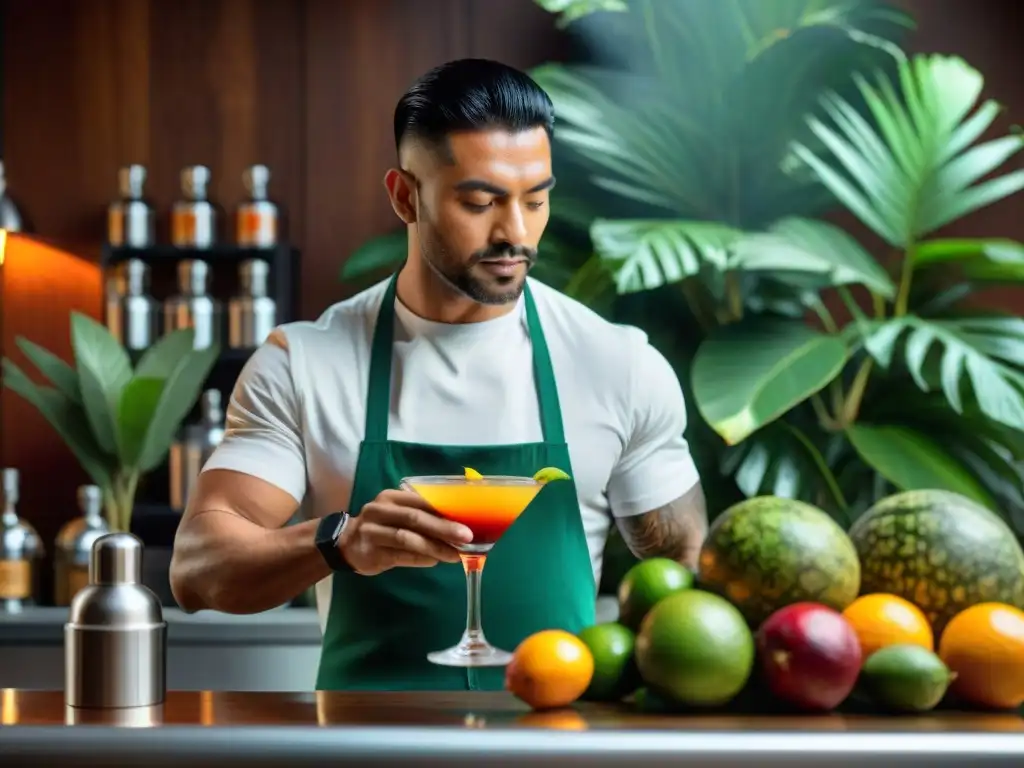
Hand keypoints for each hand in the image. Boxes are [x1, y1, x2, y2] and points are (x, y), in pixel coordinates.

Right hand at [337, 489, 472, 575]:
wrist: (347, 544)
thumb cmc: (382, 526)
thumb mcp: (398, 513)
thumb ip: (421, 515)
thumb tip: (458, 525)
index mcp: (392, 498)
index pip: (421, 501)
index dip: (445, 510)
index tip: (468, 519)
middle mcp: (380, 511)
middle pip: (415, 518)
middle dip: (444, 528)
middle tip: (467, 537)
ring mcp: (373, 532)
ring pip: (407, 538)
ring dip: (435, 547)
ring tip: (454, 555)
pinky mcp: (371, 553)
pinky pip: (400, 556)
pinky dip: (420, 559)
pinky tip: (435, 561)